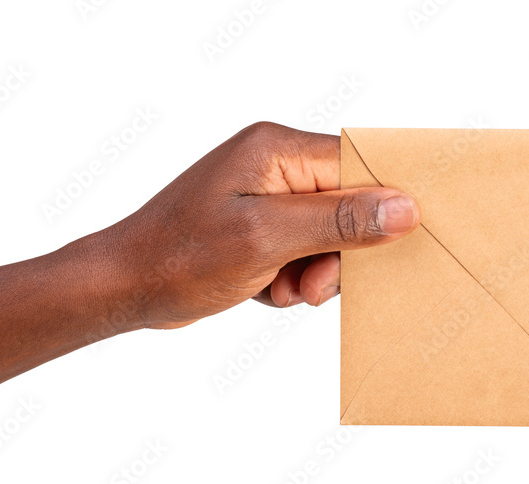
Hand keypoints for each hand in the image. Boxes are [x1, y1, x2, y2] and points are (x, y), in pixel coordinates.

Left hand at [93, 122, 420, 329]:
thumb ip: (340, 221)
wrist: (124, 288)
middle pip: (348, 205)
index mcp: (277, 149)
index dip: (381, 205)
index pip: (358, 164)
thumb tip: (405, 207)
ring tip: (280, 289)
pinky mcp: (259, 227)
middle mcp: (275, 165)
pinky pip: (303, 253)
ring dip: (313, 273)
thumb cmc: (181, 258)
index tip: (390, 244)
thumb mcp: (268, 240)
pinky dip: (291, 279)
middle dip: (337, 253)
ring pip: (328, 236)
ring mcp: (266, 196)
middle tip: (309, 285)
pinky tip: (264, 289)